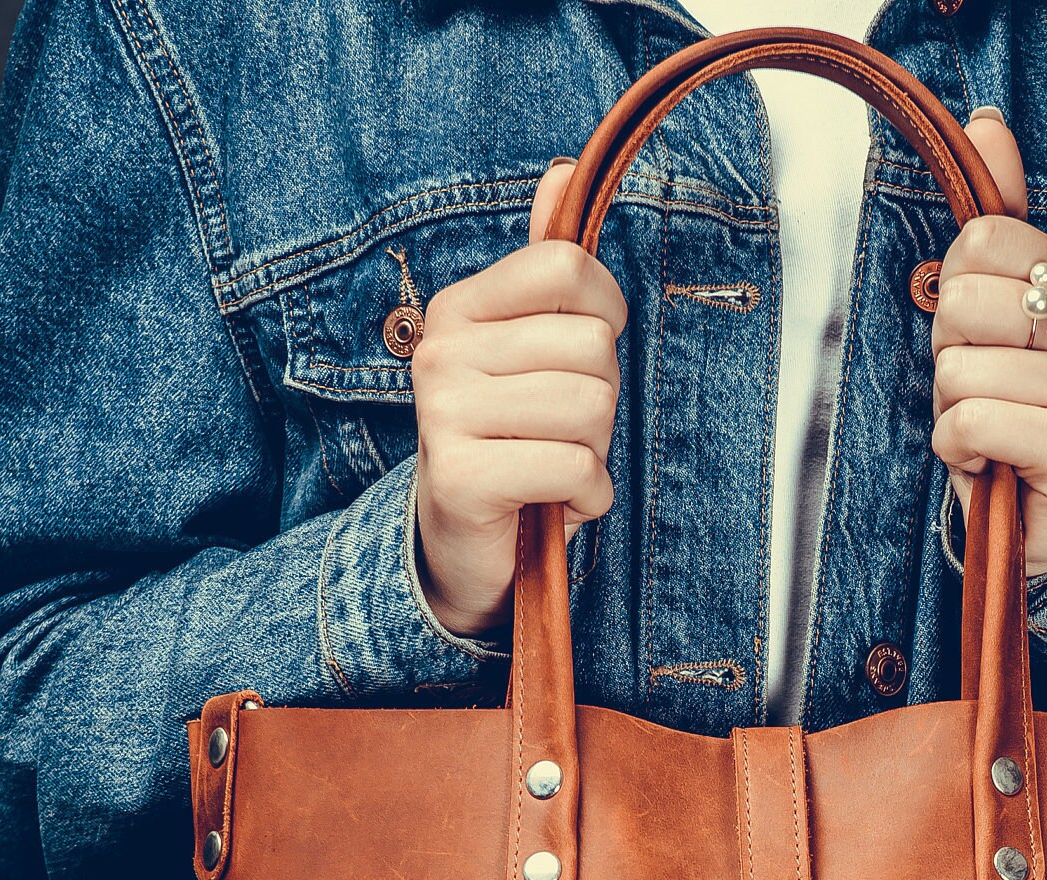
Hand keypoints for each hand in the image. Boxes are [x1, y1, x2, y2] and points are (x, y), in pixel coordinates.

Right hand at [410, 159, 628, 634]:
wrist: (462, 539)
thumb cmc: (511, 438)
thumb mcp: (528, 346)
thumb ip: (546, 266)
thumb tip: (564, 172)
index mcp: (461, 308)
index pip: (567, 268)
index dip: (603, 313)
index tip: (582, 353)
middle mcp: (443, 351)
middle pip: (592, 346)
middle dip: (601, 396)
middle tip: (560, 428)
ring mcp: (445, 414)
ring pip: (591, 408)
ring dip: (595, 450)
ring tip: (554, 462)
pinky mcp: (463, 478)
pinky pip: (577, 468)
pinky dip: (586, 496)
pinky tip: (554, 501)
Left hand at [931, 109, 1046, 577]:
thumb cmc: (1023, 408)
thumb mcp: (1007, 312)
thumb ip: (999, 224)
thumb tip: (987, 123)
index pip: (981, 240)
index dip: (956, 292)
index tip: (987, 337)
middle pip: (961, 304)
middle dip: (949, 356)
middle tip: (988, 389)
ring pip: (957, 372)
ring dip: (952, 411)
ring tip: (995, 429)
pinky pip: (969, 424)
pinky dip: (958, 451)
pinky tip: (993, 462)